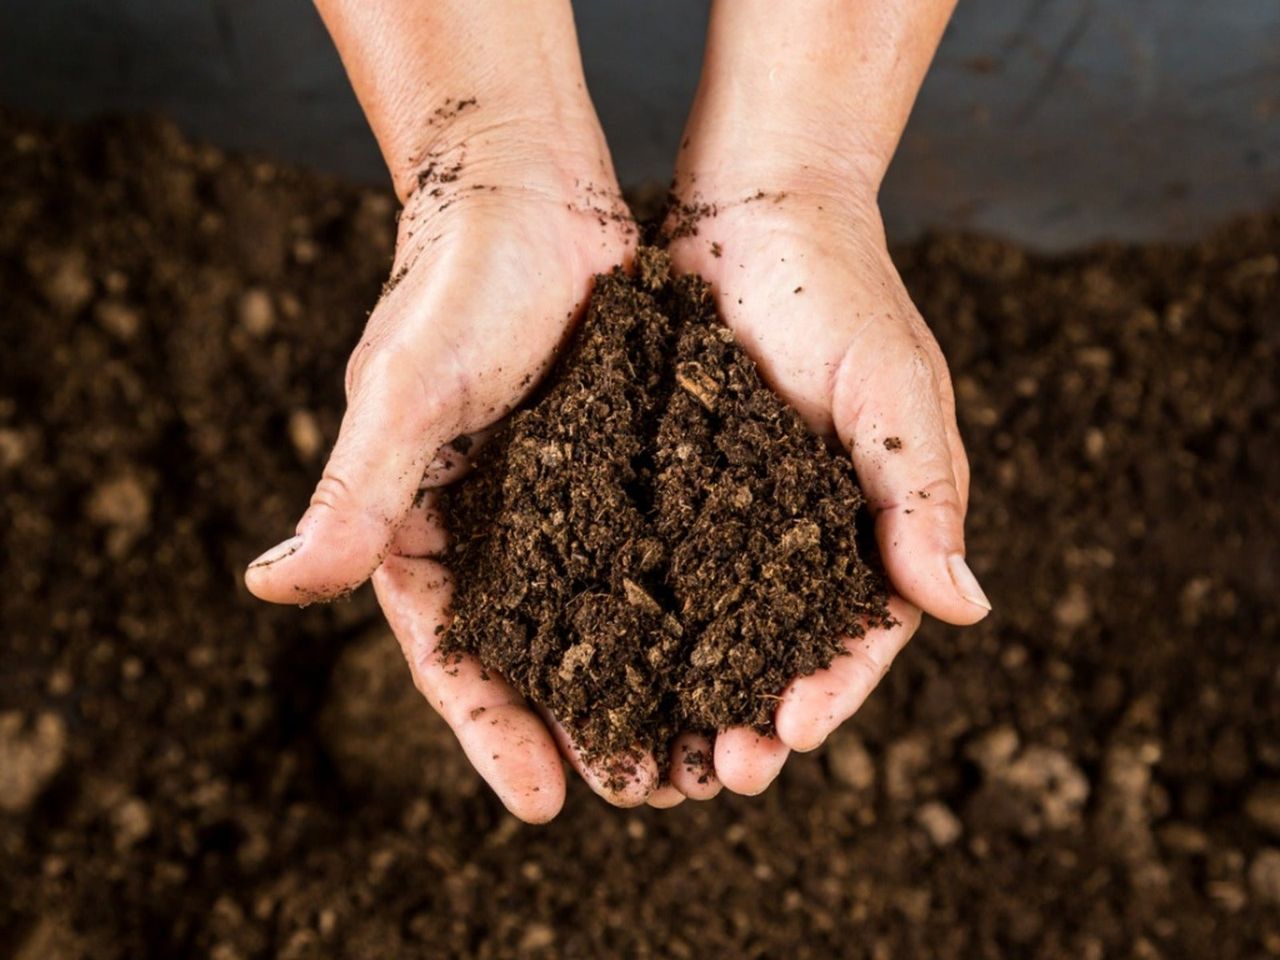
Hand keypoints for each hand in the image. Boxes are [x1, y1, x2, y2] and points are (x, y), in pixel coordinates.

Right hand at [245, 106, 654, 818]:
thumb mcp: (406, 393)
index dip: (492, 731)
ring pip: (602, 614)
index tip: (543, 805)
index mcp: (421, 526)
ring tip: (696, 750)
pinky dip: (684, 603)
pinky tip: (731, 646)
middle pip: (534, 653)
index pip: (452, 653)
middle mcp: (491, 527)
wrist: (529, 188)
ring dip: (643, 683)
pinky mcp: (619, 465)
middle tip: (641, 794)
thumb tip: (269, 588)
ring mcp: (560, 500)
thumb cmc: (454, 284)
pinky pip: (653, 549)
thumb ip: (352, 494)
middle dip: (580, 727)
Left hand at [665, 175, 989, 794]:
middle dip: (750, 717)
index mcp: (864, 524)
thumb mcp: (893, 391)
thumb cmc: (840, 292)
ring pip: (705, 628)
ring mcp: (722, 515)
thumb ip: (921, 495)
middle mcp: (792, 534)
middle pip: (776, 651)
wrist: (752, 211)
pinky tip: (594, 667)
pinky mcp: (660, 485)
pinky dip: (628, 622)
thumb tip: (966, 608)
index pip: (858, 632)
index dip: (830, 689)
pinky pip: (643, 565)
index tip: (790, 735)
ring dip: (684, 694)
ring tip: (654, 753)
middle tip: (715, 774)